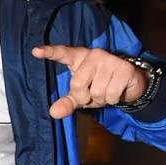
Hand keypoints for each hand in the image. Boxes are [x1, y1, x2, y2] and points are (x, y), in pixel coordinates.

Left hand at [32, 45, 147, 118]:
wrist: (129, 83)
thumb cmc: (101, 86)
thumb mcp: (81, 95)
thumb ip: (67, 103)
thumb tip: (54, 113)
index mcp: (79, 58)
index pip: (62, 53)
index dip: (49, 52)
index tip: (35, 51)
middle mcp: (93, 54)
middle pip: (77, 85)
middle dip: (85, 97)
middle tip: (94, 93)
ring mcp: (109, 60)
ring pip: (96, 92)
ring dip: (102, 99)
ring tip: (108, 90)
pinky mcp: (124, 68)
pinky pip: (111, 94)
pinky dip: (113, 99)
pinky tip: (118, 90)